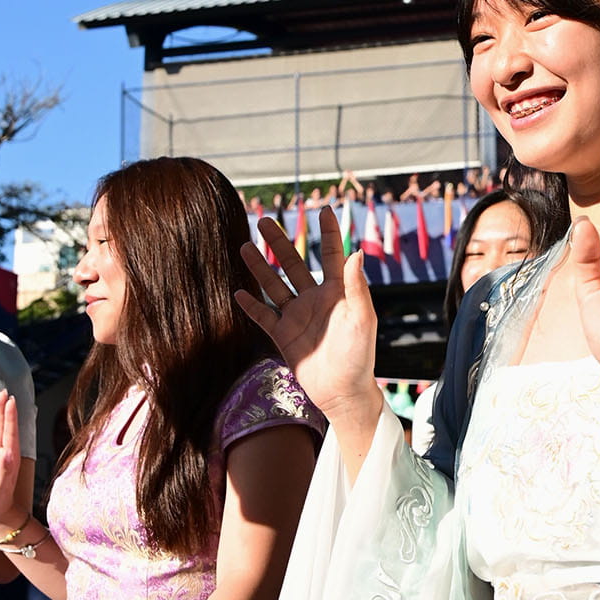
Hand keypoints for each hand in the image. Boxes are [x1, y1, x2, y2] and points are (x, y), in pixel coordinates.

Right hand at [236, 206, 378, 418]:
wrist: (343, 392)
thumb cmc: (359, 356)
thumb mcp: (362, 319)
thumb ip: (356, 287)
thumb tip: (356, 252)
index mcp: (337, 293)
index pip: (331, 255)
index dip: (328, 232)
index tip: (323, 208)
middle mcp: (315, 300)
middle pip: (293, 264)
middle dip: (279, 242)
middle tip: (263, 220)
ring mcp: (298, 317)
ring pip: (274, 285)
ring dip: (260, 267)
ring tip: (244, 246)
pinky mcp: (284, 336)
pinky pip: (263, 316)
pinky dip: (250, 304)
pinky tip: (237, 290)